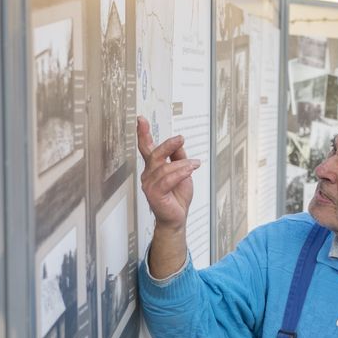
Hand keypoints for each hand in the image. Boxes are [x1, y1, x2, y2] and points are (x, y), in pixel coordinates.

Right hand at [137, 116, 198, 230]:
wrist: (177, 218)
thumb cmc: (177, 197)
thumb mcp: (183, 172)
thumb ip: (179, 157)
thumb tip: (179, 143)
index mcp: (153, 168)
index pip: (146, 148)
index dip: (143, 133)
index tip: (141, 119)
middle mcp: (148, 174)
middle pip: (155, 154)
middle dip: (168, 145)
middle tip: (180, 139)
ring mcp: (149, 184)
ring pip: (165, 167)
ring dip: (182, 164)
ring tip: (195, 164)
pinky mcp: (154, 194)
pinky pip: (167, 179)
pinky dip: (180, 173)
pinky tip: (189, 170)